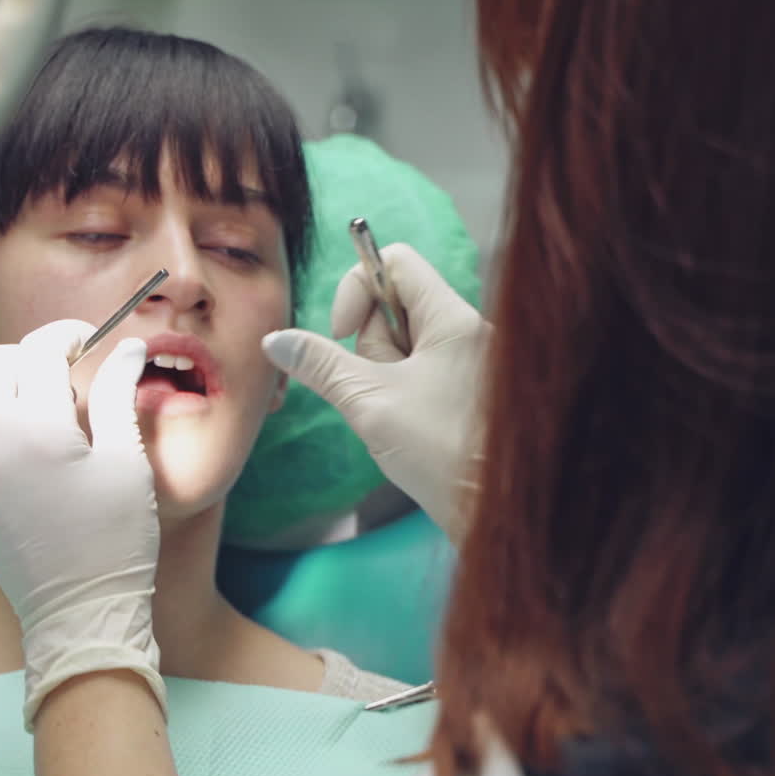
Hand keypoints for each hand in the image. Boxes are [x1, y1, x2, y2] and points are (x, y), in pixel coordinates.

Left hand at [0, 319, 163, 727]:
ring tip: (29, 410)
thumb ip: (118, 396)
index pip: (40, 350)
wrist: (81, 614)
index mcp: (38, 428)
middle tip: (63, 376)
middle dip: (28, 358)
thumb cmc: (115, 541)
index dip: (67, 335)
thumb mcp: (127, 462)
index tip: (89, 341)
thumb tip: (126, 346)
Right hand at [262, 243, 490, 541]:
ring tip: (396, 417)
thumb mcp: (368, 402)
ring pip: (405, 345)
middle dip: (370, 346)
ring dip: (384, 376)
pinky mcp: (468, 392)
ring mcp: (470, 362)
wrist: (500, 513)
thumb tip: (274, 339)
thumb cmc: (440, 451)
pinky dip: (401, 393)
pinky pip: (420, 373)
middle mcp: (467, 329)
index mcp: (452, 317)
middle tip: (378, 390)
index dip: (356, 288)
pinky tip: (410, 428)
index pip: (395, 262)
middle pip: (395, 306)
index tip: (341, 335)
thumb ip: (319, 363)